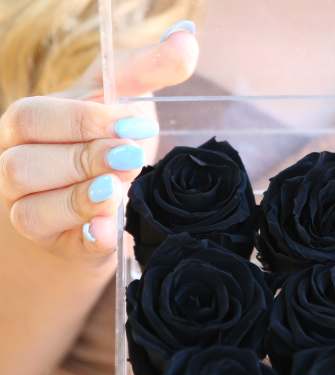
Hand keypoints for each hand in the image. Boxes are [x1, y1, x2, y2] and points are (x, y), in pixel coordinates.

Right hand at [0, 22, 198, 261]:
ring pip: (33, 211)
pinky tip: (110, 231)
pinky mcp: (59, 246)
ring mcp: (31, 212)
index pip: (32, 118)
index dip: (82, 121)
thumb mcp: (121, 103)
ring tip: (118, 189)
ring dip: (81, 199)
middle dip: (84, 159)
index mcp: (26, 127)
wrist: (104, 200)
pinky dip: (89, 239)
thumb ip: (146, 71)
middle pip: (25, 164)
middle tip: (132, 156)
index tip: (133, 123)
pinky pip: (65, 247)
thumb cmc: (105, 143)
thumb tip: (187, 36)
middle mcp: (15, 169)